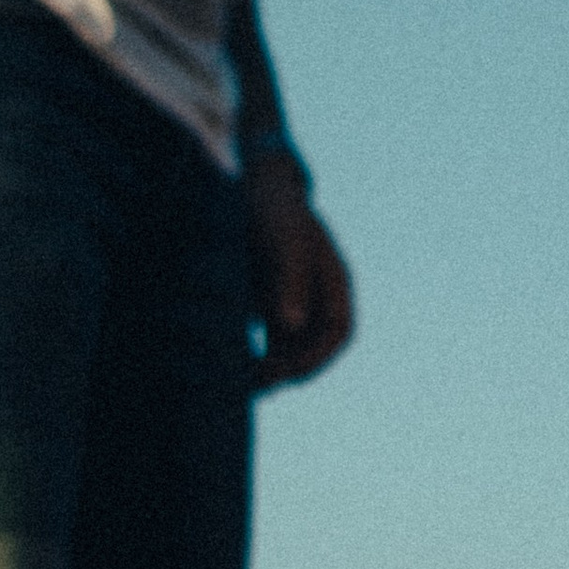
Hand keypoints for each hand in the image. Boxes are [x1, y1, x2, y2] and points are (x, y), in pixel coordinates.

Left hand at [246, 157, 356, 386]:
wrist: (247, 185)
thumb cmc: (273, 208)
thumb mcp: (286, 240)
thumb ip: (290, 279)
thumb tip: (291, 323)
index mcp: (334, 278)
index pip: (338, 329)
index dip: (320, 356)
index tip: (291, 373)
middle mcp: (316, 293)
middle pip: (313, 344)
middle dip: (290, 367)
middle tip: (260, 383)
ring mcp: (292, 296)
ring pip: (289, 344)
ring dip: (270, 365)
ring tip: (242, 381)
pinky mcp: (265, 298)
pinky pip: (266, 334)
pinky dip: (253, 350)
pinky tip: (230, 360)